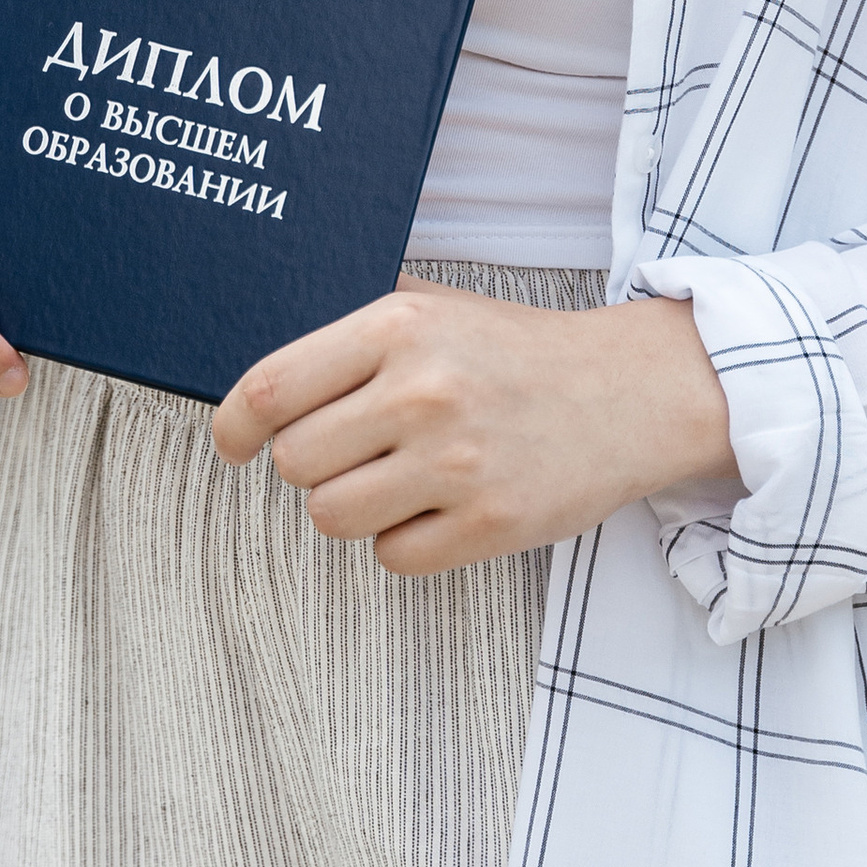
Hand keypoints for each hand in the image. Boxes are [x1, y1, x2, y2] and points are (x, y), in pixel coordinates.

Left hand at [211, 281, 733, 575]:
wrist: (631, 391)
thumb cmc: (518, 352)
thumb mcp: (437, 307)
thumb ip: (355, 328)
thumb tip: (263, 373)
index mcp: (399, 325)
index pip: (271, 389)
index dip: (234, 426)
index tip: (236, 444)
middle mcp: (423, 391)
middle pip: (296, 463)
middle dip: (313, 465)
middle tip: (356, 452)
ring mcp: (458, 462)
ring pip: (332, 517)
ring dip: (353, 507)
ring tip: (399, 480)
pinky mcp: (491, 523)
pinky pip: (392, 558)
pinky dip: (405, 542)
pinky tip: (440, 506)